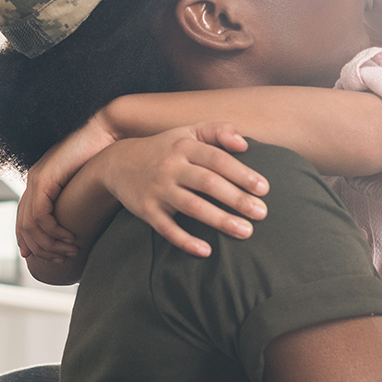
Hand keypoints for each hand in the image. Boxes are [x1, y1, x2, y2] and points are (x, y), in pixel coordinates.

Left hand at [18, 115, 117, 259]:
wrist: (106, 130)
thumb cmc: (103, 154)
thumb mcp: (85, 182)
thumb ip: (77, 197)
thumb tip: (83, 218)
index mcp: (41, 180)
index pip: (24, 218)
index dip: (30, 241)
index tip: (42, 259)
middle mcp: (33, 180)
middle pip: (24, 225)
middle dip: (41, 248)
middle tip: (61, 260)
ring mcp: (36, 179)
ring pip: (30, 224)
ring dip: (50, 243)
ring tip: (70, 252)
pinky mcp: (44, 179)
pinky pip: (40, 215)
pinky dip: (53, 231)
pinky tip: (70, 237)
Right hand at [91, 123, 268, 257]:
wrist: (117, 163)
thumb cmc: (164, 148)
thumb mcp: (187, 132)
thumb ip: (217, 131)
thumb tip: (245, 143)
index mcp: (184, 146)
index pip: (217, 160)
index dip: (242, 173)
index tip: (264, 188)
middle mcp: (171, 167)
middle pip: (208, 183)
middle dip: (237, 199)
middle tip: (262, 213)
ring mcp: (158, 190)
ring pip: (192, 206)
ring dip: (220, 220)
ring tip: (246, 231)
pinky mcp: (147, 211)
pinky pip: (167, 228)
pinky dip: (185, 241)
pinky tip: (206, 251)